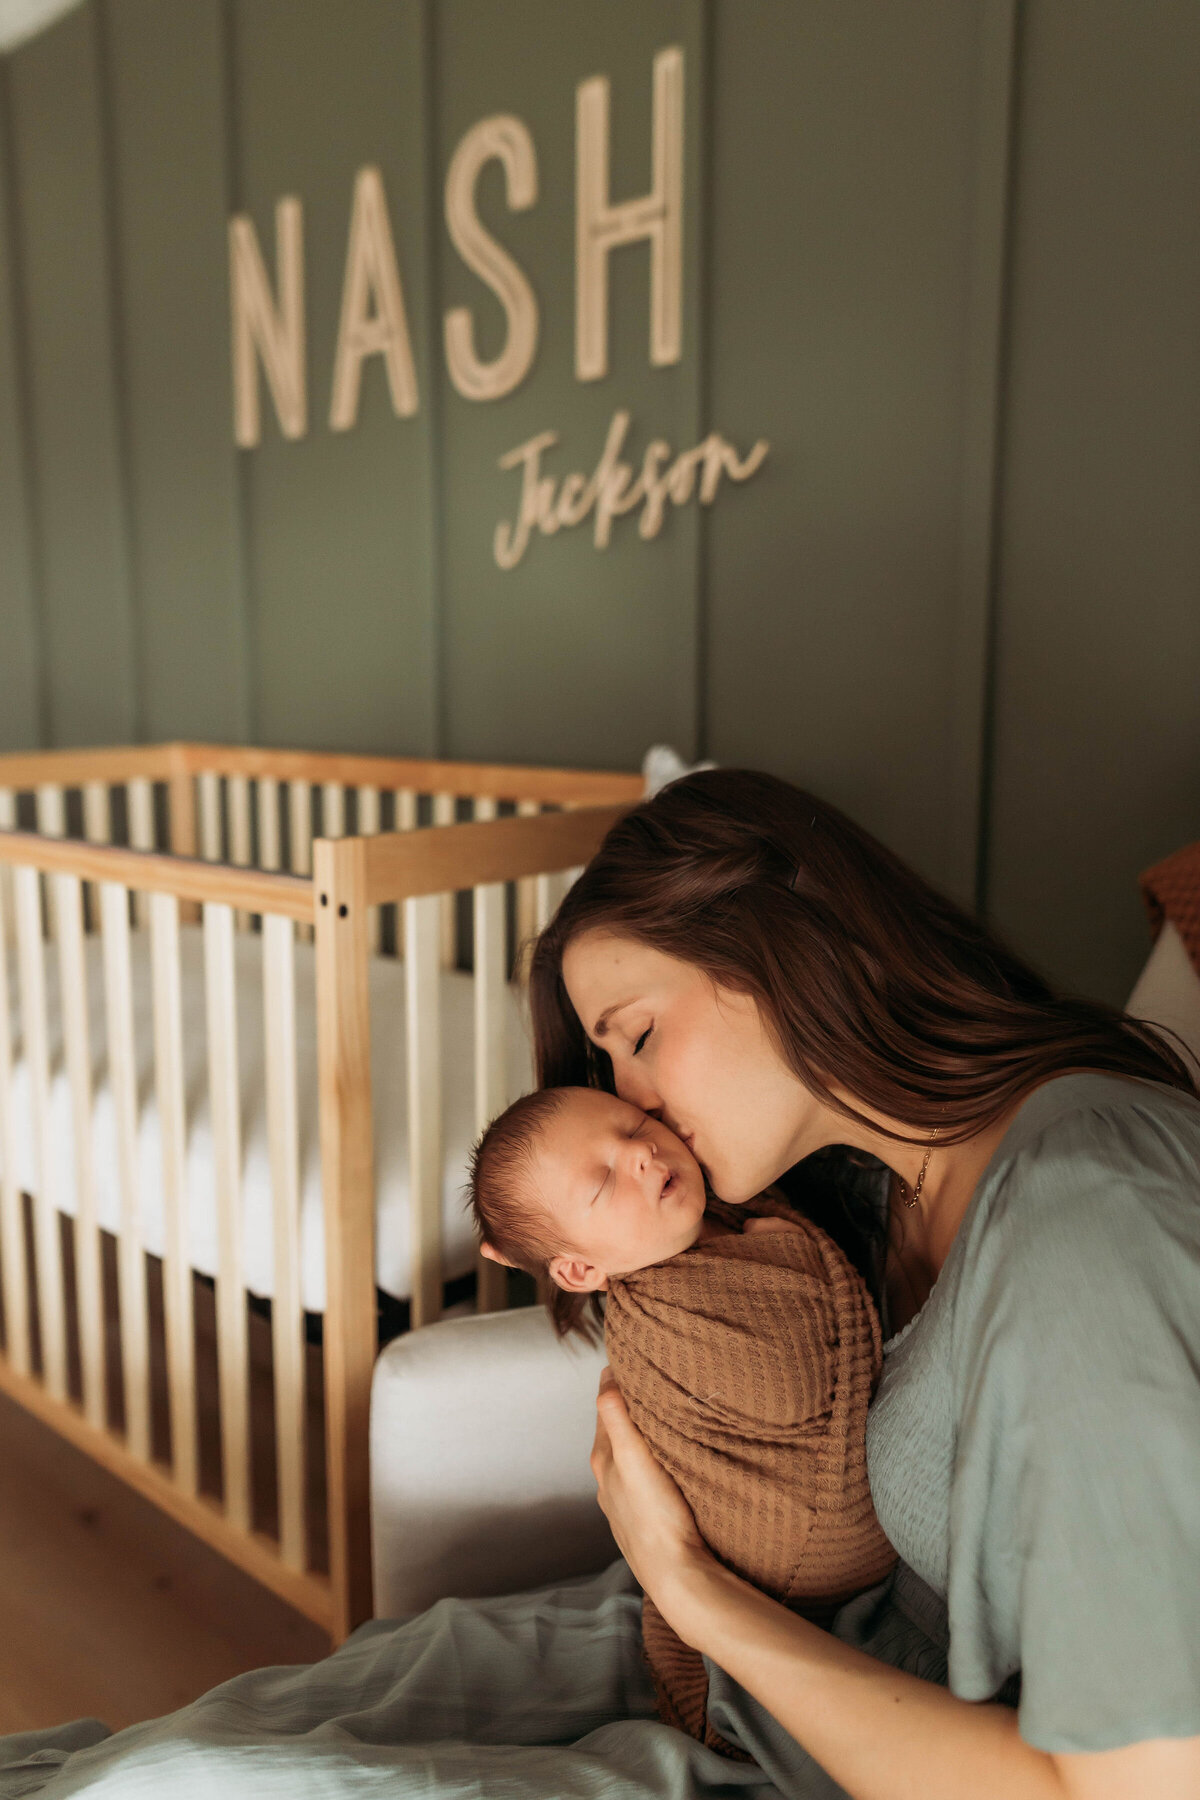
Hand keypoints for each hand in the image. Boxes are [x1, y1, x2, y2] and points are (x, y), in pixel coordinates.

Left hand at [590, 1367, 715, 1644]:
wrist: (676, 1577)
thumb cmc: (656, 1519)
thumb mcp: (634, 1460)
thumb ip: (617, 1419)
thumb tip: (606, 1377)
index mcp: (604, 1461)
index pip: (605, 1408)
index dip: (617, 1383)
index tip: (631, 1358)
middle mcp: (608, 1481)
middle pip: (615, 1432)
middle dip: (628, 1407)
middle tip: (649, 1380)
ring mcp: (624, 1502)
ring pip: (628, 1456)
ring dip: (639, 1436)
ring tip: (659, 1416)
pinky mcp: (643, 1519)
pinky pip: (642, 1478)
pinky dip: (649, 1460)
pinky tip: (665, 1463)